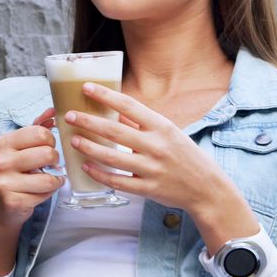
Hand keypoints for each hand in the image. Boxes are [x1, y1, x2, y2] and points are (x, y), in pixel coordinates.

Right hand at [0, 108, 64, 276]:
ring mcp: (5, 182)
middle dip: (54, 160)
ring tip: (46, 179)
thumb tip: (53, 110)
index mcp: (4, 142)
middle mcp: (1, 160)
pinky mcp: (13, 200)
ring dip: (54, 179)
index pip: (41, 133)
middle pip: (48, 153)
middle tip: (47, 165)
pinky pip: (46, 193)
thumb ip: (37, 127)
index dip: (50, 141)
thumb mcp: (20, 148)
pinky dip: (49, 193)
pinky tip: (39, 192)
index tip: (45, 148)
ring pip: (49, 177)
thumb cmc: (14, 173)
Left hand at [66, 82, 258, 250]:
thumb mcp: (170, 133)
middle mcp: (156, 146)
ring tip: (73, 140)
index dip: (106, 95)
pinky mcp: (148, 189)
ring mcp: (152, 169)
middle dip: (88, 122)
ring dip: (89, 148)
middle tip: (68, 115)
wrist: (208, 189)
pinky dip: (99, 174)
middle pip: (115, 131)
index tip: (86, 87)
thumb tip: (116, 111)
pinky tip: (86, 167)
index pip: (129, 106)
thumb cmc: (186, 156)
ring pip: (112, 158)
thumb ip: (143, 123)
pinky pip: (118, 182)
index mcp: (162, 127)